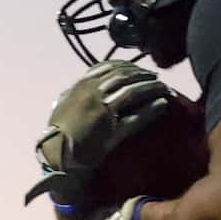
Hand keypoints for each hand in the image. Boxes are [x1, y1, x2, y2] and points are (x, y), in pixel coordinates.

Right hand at [25, 61, 176, 211]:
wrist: (56, 153)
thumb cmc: (57, 130)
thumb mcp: (63, 103)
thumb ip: (74, 91)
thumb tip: (80, 83)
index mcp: (81, 86)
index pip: (108, 67)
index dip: (128, 66)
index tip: (140, 68)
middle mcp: (92, 93)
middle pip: (124, 76)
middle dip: (143, 75)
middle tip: (156, 77)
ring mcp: (102, 111)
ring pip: (132, 92)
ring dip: (151, 88)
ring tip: (164, 88)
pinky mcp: (111, 130)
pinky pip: (136, 117)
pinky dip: (151, 110)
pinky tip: (162, 106)